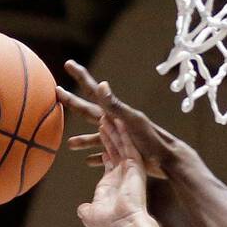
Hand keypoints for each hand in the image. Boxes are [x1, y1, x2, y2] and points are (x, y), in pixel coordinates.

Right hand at [58, 63, 169, 178]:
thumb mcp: (131, 121)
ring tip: (69, 144)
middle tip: (57, 91)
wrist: (169, 159)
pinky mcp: (124, 154)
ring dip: (83, 140)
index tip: (68, 64)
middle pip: (88, 111)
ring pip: (95, 137)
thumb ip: (115, 105)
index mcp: (114, 113)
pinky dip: (97, 157)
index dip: (81, 77)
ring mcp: (119, 139)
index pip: (92, 91)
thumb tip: (101, 84)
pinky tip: (89, 162)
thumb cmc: (151, 140)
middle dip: (73, 103)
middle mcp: (115, 123)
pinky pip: (106, 155)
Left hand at [76, 114, 147, 226]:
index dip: (105, 147)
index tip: (101, 135)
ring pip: (121, 143)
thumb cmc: (109, 224)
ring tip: (108, 113)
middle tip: (104, 118)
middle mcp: (123, 174)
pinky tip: (118, 119)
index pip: (109, 160)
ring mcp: (130, 169)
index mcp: (113, 183)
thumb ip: (86, 210)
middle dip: (109, 133)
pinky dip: (123, 132)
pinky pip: (129, 145)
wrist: (124, 225)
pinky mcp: (135, 166)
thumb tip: (82, 210)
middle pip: (115, 148)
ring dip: (114, 128)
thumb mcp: (91, 215)